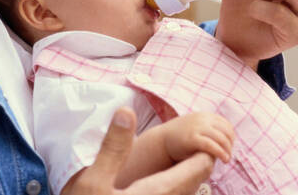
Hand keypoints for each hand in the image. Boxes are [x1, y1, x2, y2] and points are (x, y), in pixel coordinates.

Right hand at [61, 107, 214, 194]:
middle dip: (199, 163)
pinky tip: (163, 185)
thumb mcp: (93, 181)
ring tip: (187, 162)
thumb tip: (127, 111)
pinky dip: (177, 189)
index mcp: (157, 193)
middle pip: (194, 183)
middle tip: (199, 145)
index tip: (203, 136)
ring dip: (188, 178)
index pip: (198, 168)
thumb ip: (113, 148)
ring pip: (184, 194)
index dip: (204, 149)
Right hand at [162, 112, 234, 163]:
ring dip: (228, 150)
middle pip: (226, 131)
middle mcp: (202, 119)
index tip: (230, 147)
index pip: (226, 124)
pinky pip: (212, 145)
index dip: (231, 136)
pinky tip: (224, 159)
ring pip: (221, 138)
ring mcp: (197, 128)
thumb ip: (208, 128)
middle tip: (229, 154)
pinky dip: (221, 152)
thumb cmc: (180, 137)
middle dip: (230, 144)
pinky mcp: (193, 139)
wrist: (161, 141)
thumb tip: (226, 138)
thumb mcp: (195, 127)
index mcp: (204, 116)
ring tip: (227, 159)